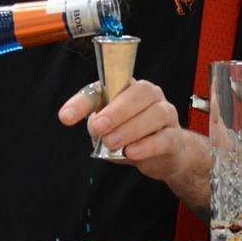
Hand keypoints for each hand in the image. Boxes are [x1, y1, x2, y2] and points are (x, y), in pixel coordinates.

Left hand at [58, 78, 195, 183]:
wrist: (165, 155)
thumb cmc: (132, 136)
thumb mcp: (108, 129)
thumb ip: (98, 125)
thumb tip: (93, 126)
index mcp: (129, 87)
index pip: (107, 85)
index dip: (85, 100)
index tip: (66, 116)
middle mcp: (151, 95)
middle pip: (139, 94)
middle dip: (115, 111)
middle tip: (97, 127)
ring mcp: (166, 115)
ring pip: (154, 114)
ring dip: (130, 129)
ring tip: (111, 143)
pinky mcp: (175, 138)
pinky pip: (165, 138)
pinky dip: (147, 145)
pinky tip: (131, 152)